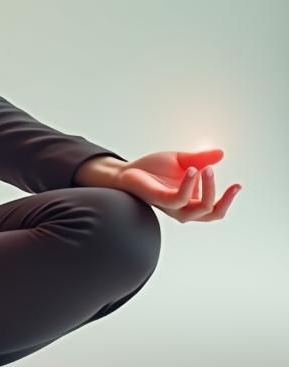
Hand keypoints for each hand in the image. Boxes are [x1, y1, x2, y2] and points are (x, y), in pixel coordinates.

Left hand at [114, 148, 241, 222]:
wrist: (128, 169)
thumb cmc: (154, 169)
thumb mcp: (182, 161)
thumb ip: (201, 158)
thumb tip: (221, 153)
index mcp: (192, 201)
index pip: (216, 208)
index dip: (229, 199)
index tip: (238, 184)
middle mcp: (185, 208)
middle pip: (212, 213)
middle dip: (223, 197)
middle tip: (217, 171)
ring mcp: (173, 207)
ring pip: (200, 209)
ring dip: (208, 189)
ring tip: (206, 169)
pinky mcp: (161, 200)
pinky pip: (179, 199)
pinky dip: (189, 185)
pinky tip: (192, 170)